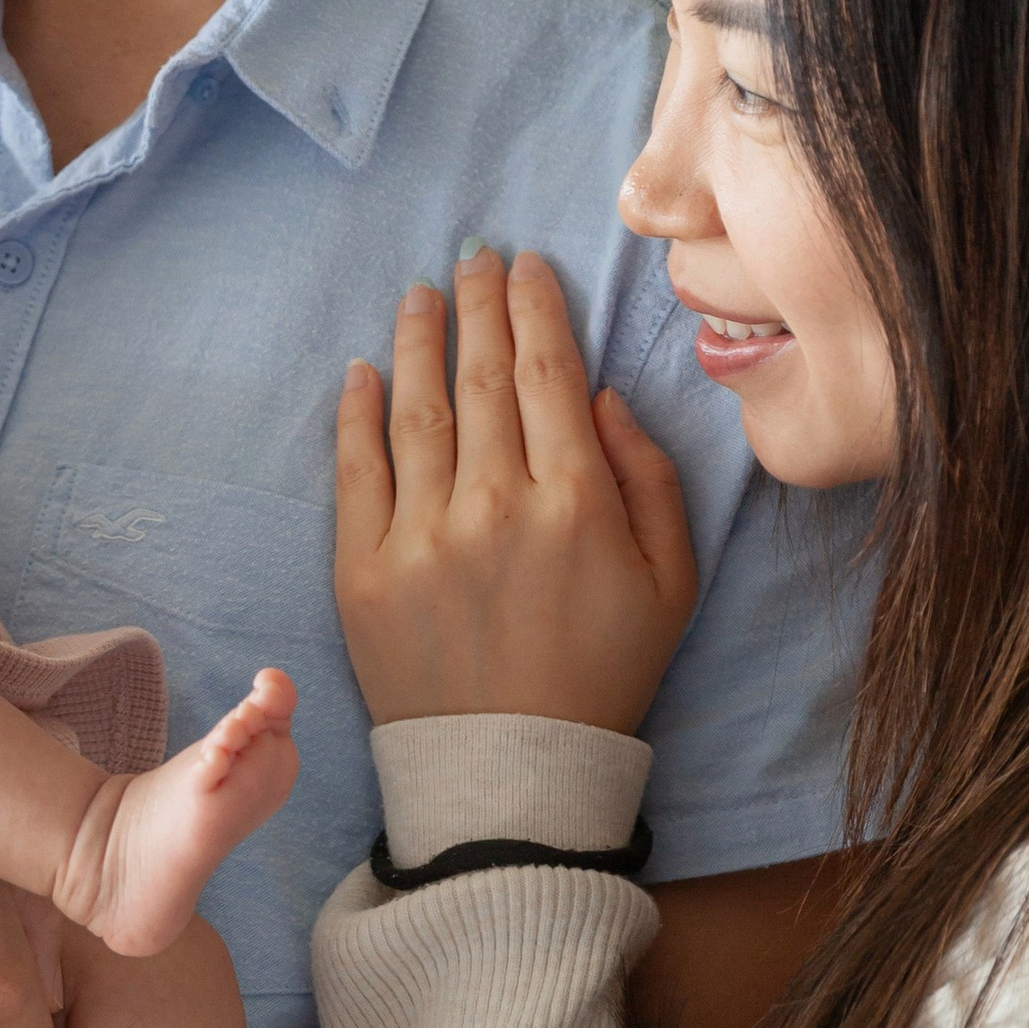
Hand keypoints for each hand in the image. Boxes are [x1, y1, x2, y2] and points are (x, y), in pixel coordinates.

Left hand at [334, 246, 697, 729]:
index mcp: (576, 503)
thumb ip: (649, 477)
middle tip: (474, 255)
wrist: (515, 772)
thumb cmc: (604, 672)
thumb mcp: (671, 580)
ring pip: (416, 409)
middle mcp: (495, 506)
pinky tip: (364, 371)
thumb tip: (600, 393)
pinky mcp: (365, 573)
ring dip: (418, 339)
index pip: (546, 373)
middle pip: (480, 376)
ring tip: (421, 295)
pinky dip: (358, 413)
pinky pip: (357, 472)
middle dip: (479, 304)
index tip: (527, 266)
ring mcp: (422, 538)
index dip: (536, 308)